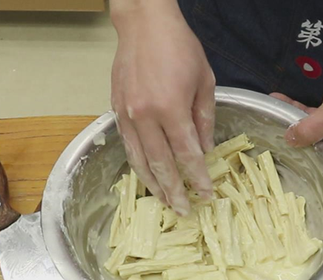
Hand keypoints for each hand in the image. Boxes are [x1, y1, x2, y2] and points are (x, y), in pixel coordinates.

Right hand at [111, 0, 214, 215]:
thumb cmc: (180, 48)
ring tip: (165, 202)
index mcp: (170, 108)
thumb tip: (205, 151)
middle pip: (160, 164)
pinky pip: (127, 146)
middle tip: (184, 210)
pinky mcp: (116, 111)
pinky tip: (147, 176)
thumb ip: (204, 120)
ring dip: (153, 185)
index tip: (207, 194)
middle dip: (174, 191)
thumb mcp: (204, 82)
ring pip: (139, 160)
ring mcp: (127, 115)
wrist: (144, 25)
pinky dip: (138, 165)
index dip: (198, 177)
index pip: (186, 154)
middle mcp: (145, 116)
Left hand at [273, 56, 322, 167]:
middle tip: (268, 138)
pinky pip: (316, 116)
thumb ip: (309, 130)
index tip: (281, 160)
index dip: (302, 165)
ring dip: (294, 121)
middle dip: (293, 141)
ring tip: (269, 114)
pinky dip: (301, 110)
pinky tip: (282, 100)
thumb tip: (288, 141)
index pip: (322, 169)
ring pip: (313, 130)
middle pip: (315, 149)